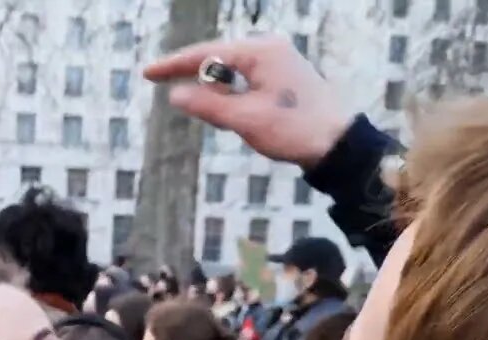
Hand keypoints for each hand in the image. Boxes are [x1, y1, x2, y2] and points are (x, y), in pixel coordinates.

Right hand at [143, 36, 351, 167]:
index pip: (206, 54)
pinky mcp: (282, 75)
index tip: (148, 73)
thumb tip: (175, 95)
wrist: (339, 143)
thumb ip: (208, 106)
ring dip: (210, 83)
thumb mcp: (246, 120)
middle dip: (189, 70)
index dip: (174, 64)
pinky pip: (244, 76)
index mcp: (261, 52)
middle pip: (217, 56)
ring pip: (230, 67)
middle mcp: (269, 48)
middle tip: (158, 78)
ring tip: (189, 97)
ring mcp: (278, 60)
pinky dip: (227, 88)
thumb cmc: (295, 129)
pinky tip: (218, 102)